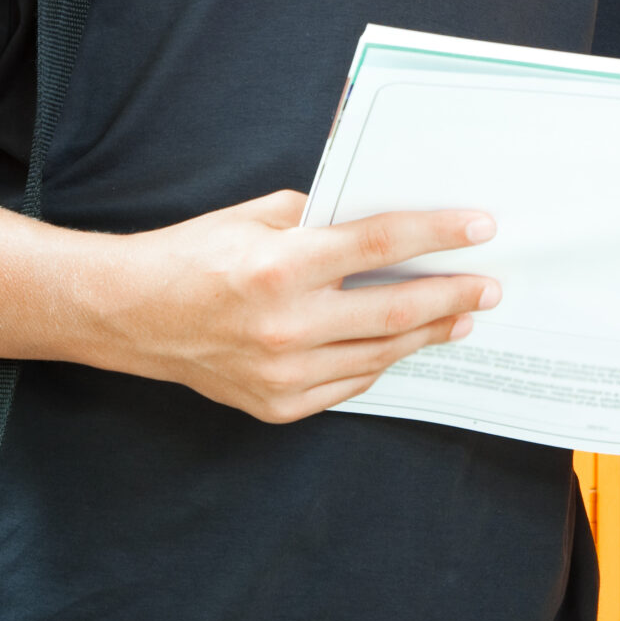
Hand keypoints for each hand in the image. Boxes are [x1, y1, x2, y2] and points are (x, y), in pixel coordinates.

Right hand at [100, 188, 499, 424]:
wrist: (127, 314)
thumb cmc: (192, 254)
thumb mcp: (256, 215)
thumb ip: (321, 217)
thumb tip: (384, 220)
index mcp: (279, 266)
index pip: (379, 245)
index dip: (437, 234)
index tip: (481, 226)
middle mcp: (283, 325)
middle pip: (393, 311)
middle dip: (453, 295)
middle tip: (491, 285)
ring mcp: (280, 373)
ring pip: (378, 355)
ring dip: (428, 334)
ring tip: (462, 315)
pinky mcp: (274, 405)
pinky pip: (348, 385)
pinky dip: (380, 362)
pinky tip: (403, 345)